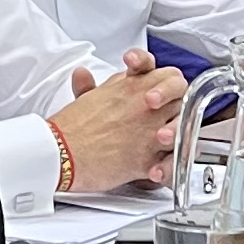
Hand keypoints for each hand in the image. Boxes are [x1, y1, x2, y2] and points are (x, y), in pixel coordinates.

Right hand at [50, 50, 187, 193]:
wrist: (59, 153)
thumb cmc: (69, 129)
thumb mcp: (83, 99)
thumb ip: (92, 86)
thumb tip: (84, 76)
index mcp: (131, 87)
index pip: (166, 73)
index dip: (167, 81)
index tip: (158, 90)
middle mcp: (145, 106)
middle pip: (182, 97)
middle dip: (179, 105)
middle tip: (166, 115)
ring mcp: (149, 133)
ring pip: (183, 127)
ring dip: (178, 135)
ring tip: (162, 141)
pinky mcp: (146, 161)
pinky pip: (171, 164)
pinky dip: (168, 169)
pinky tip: (158, 170)